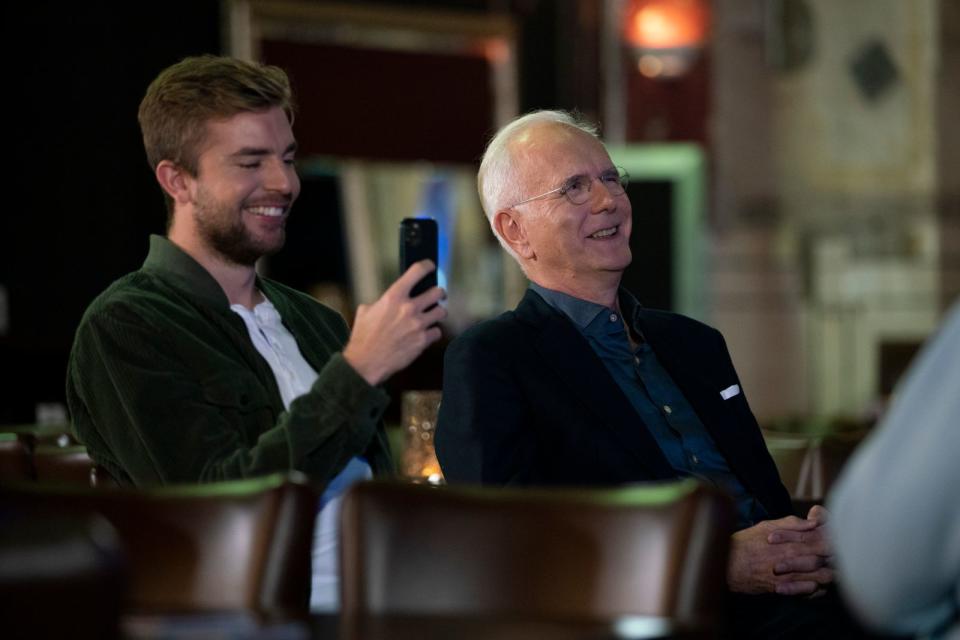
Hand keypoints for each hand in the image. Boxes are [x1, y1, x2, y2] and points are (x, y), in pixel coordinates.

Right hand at [343, 260, 446, 385]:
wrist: (366, 362)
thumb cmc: (364, 337)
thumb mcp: (365, 311)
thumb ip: (380, 302)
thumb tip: (386, 301)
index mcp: (393, 297)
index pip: (416, 272)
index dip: (427, 266)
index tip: (430, 266)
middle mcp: (408, 308)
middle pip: (438, 292)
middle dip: (438, 293)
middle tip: (436, 296)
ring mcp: (418, 324)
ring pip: (441, 312)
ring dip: (438, 313)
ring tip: (433, 315)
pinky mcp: (422, 340)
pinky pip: (437, 332)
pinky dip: (433, 333)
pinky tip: (426, 334)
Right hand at [727, 512, 833, 595]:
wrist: (728, 564)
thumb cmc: (746, 543)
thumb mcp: (766, 526)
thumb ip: (790, 523)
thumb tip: (812, 521)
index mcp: (790, 542)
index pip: (821, 542)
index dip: (833, 541)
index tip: (839, 540)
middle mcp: (792, 559)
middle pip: (824, 560)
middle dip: (836, 558)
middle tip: (842, 557)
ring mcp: (789, 576)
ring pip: (820, 578)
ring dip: (829, 575)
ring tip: (835, 571)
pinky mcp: (784, 589)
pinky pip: (808, 592)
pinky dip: (817, 589)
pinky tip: (819, 585)